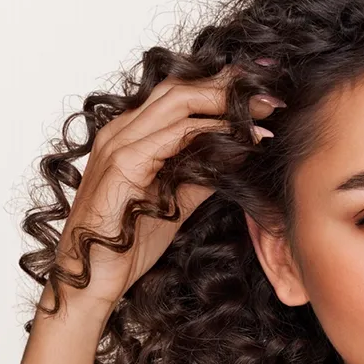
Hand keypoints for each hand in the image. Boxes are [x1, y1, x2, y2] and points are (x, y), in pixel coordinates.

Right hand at [47, 63, 280, 314]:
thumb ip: (201, 173)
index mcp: (130, 134)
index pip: (178, 93)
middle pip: (181, 87)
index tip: (261, 90)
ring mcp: (119, 144)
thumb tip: (237, 153)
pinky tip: (242, 139)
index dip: (221, 87)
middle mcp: (121, 130)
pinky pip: (175, 137)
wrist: (93, 277)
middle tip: (271, 94)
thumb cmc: (127, 243)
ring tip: (265, 111)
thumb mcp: (176, 202)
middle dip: (230, 87)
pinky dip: (212, 133)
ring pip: (179, 102)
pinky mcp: (123, 165)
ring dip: (227, 103)